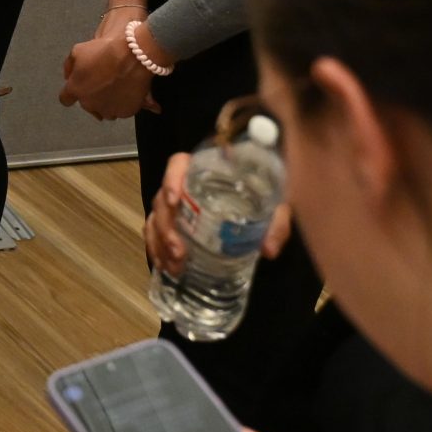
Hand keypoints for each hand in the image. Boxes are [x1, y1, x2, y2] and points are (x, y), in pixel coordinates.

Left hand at [60, 18, 164, 119]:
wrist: (135, 55)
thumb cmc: (106, 50)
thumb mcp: (78, 50)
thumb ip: (69, 66)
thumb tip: (68, 75)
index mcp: (76, 89)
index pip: (65, 99)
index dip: (72, 93)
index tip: (80, 87)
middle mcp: (90, 103)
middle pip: (87, 105)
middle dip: (92, 96)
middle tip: (103, 81)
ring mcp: (109, 110)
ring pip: (105, 110)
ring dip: (107, 102)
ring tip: (117, 86)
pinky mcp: (126, 112)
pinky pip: (122, 111)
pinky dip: (124, 103)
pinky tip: (128, 91)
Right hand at [146, 151, 293, 276]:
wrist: (262, 211)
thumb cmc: (265, 198)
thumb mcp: (275, 205)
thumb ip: (276, 223)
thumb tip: (269, 249)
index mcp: (205, 172)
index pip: (178, 164)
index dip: (170, 179)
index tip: (174, 200)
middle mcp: (185, 187)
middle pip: (163, 199)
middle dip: (166, 227)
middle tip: (179, 252)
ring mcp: (177, 207)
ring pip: (156, 220)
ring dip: (159, 243)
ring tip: (174, 267)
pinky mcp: (176, 224)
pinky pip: (155, 234)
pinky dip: (157, 250)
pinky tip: (166, 267)